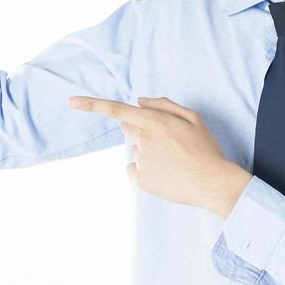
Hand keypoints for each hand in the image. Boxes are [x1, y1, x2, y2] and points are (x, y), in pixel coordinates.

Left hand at [67, 95, 249, 215]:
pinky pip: (133, 169)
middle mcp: (144, 140)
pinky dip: (144, 170)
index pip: (118, 110)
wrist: (213, 183)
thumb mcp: (193, 118)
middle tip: (166, 140)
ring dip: (148, 151)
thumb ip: (164, 105)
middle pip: (128, 128)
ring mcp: (141, 161)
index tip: (71, 102)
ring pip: (135, 149)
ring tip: (173, 160)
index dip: (92, 105)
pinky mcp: (141, 180)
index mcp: (156, 122)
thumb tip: (139, 101)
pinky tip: (165, 173)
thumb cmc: (206, 149)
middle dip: (141, 129)